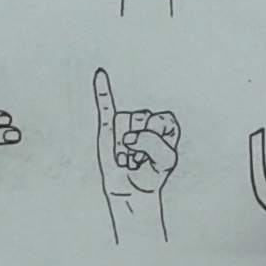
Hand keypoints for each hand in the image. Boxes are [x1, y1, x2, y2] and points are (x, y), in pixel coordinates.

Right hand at [92, 68, 179, 241]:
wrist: (133, 190)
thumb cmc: (152, 174)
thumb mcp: (165, 161)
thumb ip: (153, 143)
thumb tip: (127, 136)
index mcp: (165, 123)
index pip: (161, 119)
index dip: (158, 139)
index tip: (157, 155)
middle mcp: (146, 119)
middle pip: (141, 118)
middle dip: (139, 143)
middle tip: (139, 157)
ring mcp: (127, 123)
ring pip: (123, 121)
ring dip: (123, 145)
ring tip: (127, 155)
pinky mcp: (109, 128)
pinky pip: (105, 105)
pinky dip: (102, 90)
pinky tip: (100, 74)